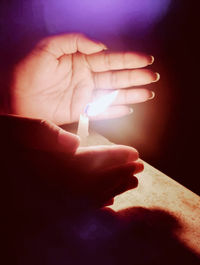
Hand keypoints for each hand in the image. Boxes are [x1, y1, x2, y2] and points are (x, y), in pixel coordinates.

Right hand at [0, 115, 142, 215]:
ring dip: (113, 189)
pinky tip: (109, 201)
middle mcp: (53, 187)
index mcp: (46, 167)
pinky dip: (97, 203)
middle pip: (94, 184)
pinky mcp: (51, 205)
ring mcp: (52, 199)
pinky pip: (79, 208)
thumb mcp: (12, 130)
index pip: (88, 163)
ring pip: (89, 198)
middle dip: (119, 175)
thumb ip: (40, 134)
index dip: (114, 158)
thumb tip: (74, 144)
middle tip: (140, 169)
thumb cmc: (0, 143)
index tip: (135, 154)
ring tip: (132, 182)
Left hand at [11, 33, 158, 124]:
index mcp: (81, 60)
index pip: (110, 59)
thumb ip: (75, 41)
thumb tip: (100, 47)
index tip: (147, 60)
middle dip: (136, 77)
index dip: (129, 59)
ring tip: (149, 94)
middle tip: (153, 77)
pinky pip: (102, 111)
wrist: (16, 97)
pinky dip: (115, 111)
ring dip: (132, 94)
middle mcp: (86, 78)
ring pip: (113, 94)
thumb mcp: (49, 47)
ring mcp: (84, 95)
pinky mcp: (80, 111)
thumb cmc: (29, 70)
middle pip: (116, 77)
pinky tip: (129, 109)